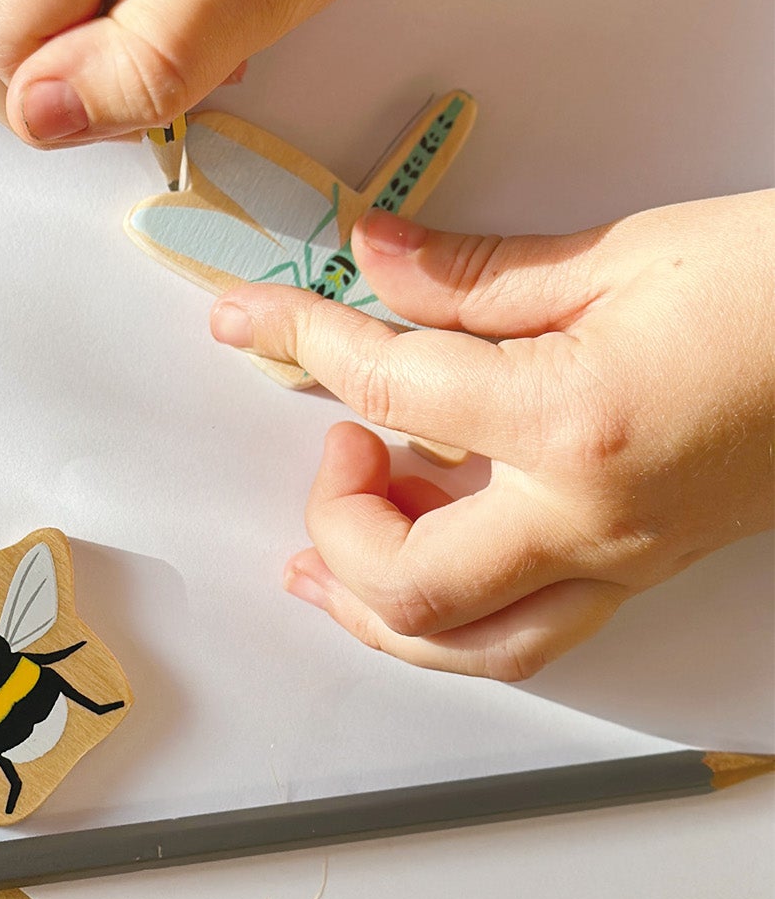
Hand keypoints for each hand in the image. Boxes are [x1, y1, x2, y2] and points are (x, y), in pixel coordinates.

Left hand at [209, 192, 774, 678]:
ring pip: (472, 647)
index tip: (249, 317)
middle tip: (336, 444)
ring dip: (378, 609)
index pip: (387, 391)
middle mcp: (593, 520)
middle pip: (409, 584)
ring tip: (326, 551)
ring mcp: (626, 560)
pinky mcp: (650, 568)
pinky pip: (529, 629)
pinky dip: (453, 611)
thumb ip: (479, 274)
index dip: (300, 342)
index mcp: (573, 422)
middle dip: (337, 525)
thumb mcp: (625, 252)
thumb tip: (377, 261)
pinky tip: (430, 550)